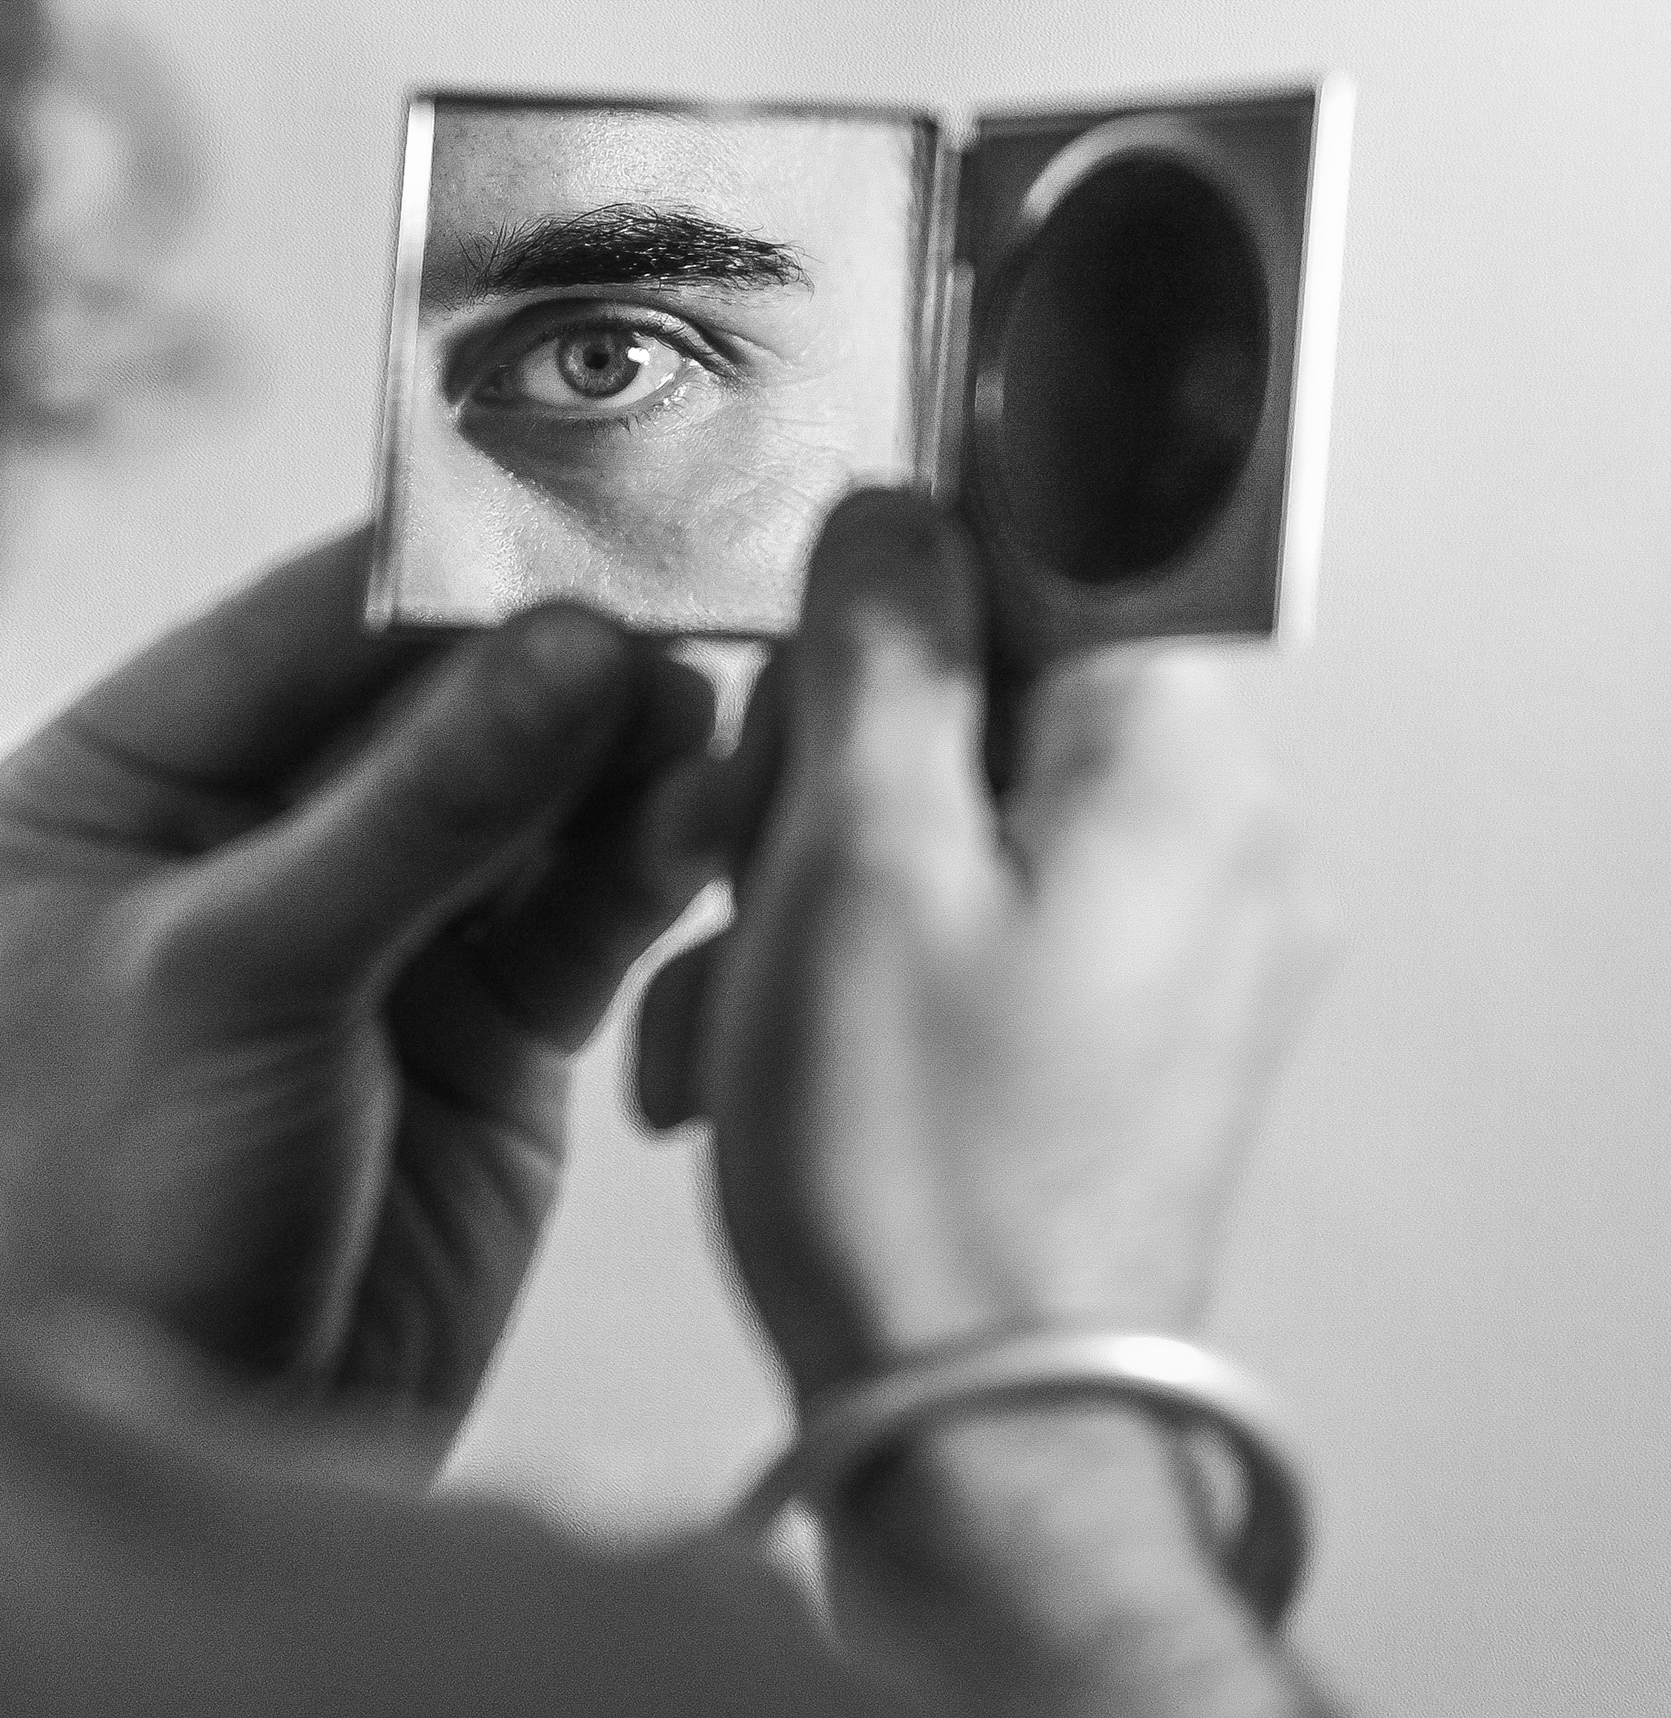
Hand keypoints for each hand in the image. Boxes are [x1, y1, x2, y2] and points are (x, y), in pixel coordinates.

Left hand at [0, 528, 733, 1446]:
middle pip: (433, 696)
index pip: (300, 629)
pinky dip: (650, 860)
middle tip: (696, 609)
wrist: (205, 1430)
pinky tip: (713, 819)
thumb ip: (417, 809)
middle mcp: (245, 829)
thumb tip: (575, 642)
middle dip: (558, 664)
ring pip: (529, 788)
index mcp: (117, 784)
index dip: (446, 569)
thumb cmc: (135, 1203)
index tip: (591, 504)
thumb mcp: (246, 977)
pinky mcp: (490, 1014)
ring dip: (625, 757)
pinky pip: (585, 897)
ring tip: (716, 725)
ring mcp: (378, 917)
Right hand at [635, 491, 1331, 1402]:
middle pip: (979, 692)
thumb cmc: (915, 1168)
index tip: (786, 689)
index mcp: (1175, 765)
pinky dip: (858, 965)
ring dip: (806, 884)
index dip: (879, 608)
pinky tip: (763, 1053)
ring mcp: (1182, 948)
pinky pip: (973, 926)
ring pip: (953, 816)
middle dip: (814, 772)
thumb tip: (890, 513)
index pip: (1039, 556)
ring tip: (724, 999)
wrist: (978, 1426)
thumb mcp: (851, 855)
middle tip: (722, 871)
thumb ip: (878, 650)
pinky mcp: (1130, 1036)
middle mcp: (1219, 842)